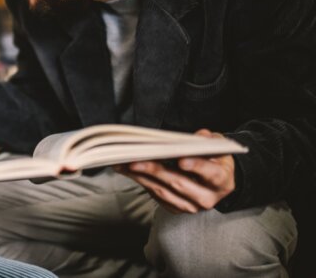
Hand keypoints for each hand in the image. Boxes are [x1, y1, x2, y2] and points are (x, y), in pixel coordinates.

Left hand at [114, 129, 235, 213]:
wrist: (217, 182)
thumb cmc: (214, 160)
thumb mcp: (217, 146)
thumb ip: (208, 141)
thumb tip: (199, 136)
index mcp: (221, 180)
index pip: (211, 173)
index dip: (197, 166)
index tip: (182, 160)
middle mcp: (207, 197)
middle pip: (179, 183)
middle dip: (155, 170)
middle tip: (135, 160)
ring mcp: (191, 206)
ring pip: (163, 192)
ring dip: (141, 177)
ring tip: (123, 164)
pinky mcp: (177, 209)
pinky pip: (156, 196)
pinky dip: (141, 182)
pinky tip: (127, 171)